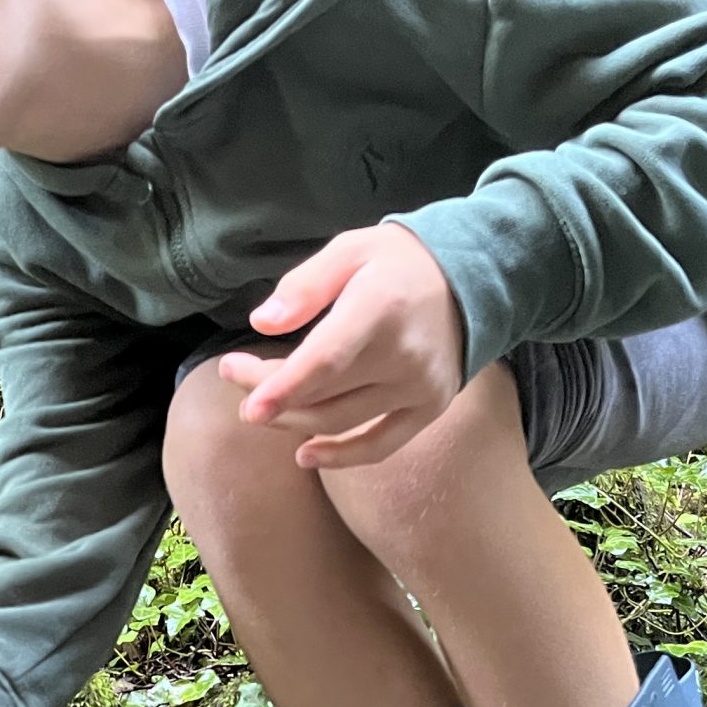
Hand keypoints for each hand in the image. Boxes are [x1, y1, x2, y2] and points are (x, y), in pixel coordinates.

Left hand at [217, 224, 466, 469]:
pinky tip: (305, 454)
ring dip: (294, 421)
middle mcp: (403, 355)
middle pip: (324, 392)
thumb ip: (306, 285)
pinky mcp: (430, 407)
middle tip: (236, 378)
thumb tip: (263, 322)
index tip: (250, 406)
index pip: (326, 360)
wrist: (470, 279)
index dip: (283, 388)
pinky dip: (341, 456)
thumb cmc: (398, 262)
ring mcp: (419, 387)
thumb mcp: (350, 249)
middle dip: (272, 393)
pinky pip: (381, 445)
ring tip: (262, 409)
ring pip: (342, 420)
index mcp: (379, 308)